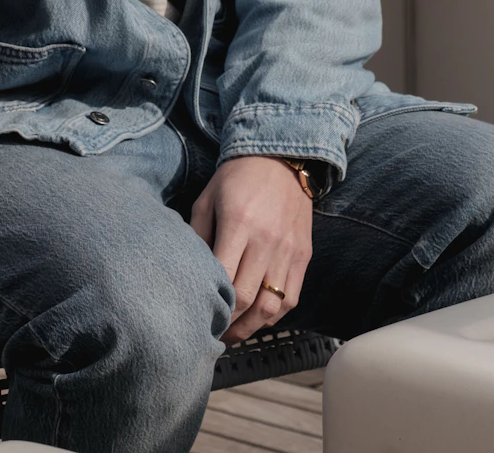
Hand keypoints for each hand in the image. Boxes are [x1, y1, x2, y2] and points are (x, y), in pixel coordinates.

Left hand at [190, 155, 312, 343]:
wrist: (282, 160)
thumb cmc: (236, 179)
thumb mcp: (207, 199)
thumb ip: (197, 236)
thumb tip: (189, 274)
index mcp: (239, 223)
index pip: (225, 278)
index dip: (212, 305)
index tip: (197, 316)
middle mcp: (267, 240)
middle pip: (248, 298)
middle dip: (228, 323)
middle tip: (211, 333)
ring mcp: (288, 250)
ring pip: (272, 306)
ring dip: (251, 327)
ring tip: (232, 334)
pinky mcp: (304, 256)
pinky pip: (291, 298)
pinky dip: (274, 316)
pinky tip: (257, 320)